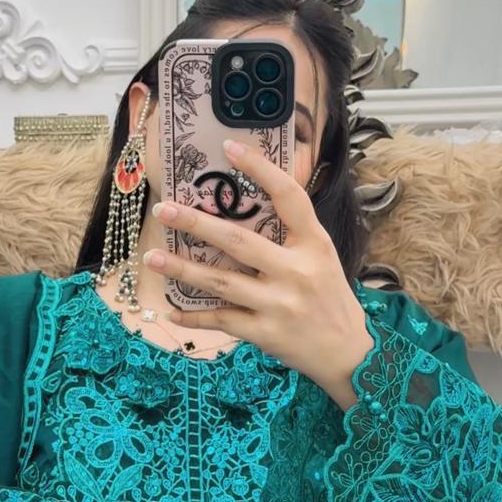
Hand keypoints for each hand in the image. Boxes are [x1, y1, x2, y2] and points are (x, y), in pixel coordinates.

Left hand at [144, 138, 374, 409]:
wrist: (349, 353)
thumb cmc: (330, 298)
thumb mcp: (322, 258)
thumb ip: (292, 234)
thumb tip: (245, 204)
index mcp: (314, 244)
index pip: (288, 197)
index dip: (260, 168)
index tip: (229, 147)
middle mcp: (296, 271)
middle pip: (239, 241)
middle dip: (197, 223)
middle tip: (163, 209)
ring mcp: (279, 304)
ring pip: (221, 282)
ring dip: (182, 269)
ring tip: (152, 257)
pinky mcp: (265, 333)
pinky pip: (221, 321)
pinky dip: (194, 318)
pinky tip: (170, 312)